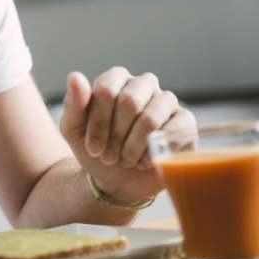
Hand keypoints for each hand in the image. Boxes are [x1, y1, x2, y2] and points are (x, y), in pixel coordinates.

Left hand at [60, 68, 194, 205]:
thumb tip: (75, 77)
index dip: (98, 123)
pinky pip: (174, 132)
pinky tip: (144, 162)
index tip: (92, 147)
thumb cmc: (95, 149)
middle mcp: (143, 84)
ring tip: (125, 159)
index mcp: (116, 79)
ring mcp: (166, 101)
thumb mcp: (74, 130)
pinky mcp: (185, 122)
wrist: (116, 180)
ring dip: (133, 147)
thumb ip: (73, 104)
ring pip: (151, 118)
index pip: (106, 90)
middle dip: (115, 136)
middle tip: (109, 156)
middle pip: (129, 101)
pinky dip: (154, 153)